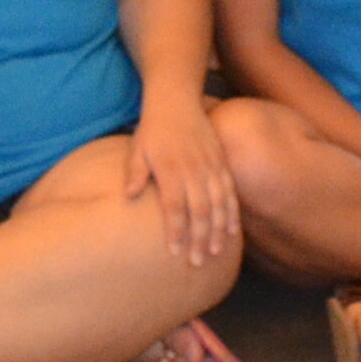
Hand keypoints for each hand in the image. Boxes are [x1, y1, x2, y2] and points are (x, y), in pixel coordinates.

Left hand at [124, 96, 239, 266]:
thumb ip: (135, 173)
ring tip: (216, 252)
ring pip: (218, 204)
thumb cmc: (153, 128)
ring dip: (218, 230)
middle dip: (199, 238)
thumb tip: (128, 197)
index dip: (176, 230)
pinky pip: (229, 191)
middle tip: (198, 262)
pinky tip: (232, 230)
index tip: (174, 251)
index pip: (174, 206)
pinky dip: (232, 212)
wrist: (177, 99)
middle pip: (199, 211)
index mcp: (170, 169)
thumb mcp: (137, 147)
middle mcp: (193, 170)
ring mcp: (210, 166)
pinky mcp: (221, 162)